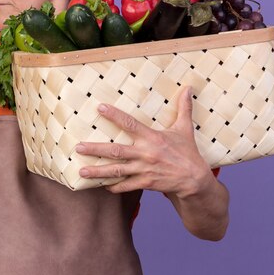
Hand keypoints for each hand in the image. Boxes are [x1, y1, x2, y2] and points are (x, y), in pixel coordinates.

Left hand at [77, 87, 212, 195]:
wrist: (195, 180)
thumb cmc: (188, 152)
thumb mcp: (185, 129)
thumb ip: (183, 109)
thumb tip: (188, 88)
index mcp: (152, 138)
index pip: (130, 124)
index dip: (114, 115)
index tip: (99, 108)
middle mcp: (145, 153)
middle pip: (116, 151)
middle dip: (95, 149)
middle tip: (78, 148)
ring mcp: (144, 170)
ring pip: (116, 171)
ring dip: (98, 172)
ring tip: (81, 172)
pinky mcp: (146, 183)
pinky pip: (126, 186)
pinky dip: (114, 187)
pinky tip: (102, 186)